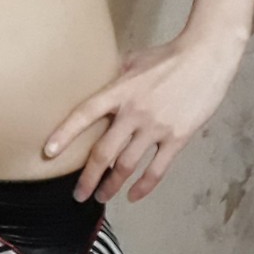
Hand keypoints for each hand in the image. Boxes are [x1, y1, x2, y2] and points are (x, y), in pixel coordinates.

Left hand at [41, 33, 245, 203]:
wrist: (205, 57)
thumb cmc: (168, 56)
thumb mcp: (134, 60)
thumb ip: (114, 75)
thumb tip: (97, 82)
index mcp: (119, 91)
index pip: (84, 114)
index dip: (65, 133)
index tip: (49, 152)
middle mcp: (133, 112)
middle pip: (103, 151)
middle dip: (88, 177)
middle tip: (79, 194)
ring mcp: (155, 127)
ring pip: (126, 165)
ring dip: (111, 186)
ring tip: (102, 197)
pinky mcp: (177, 138)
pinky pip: (157, 170)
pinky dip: (143, 187)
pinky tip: (133, 196)